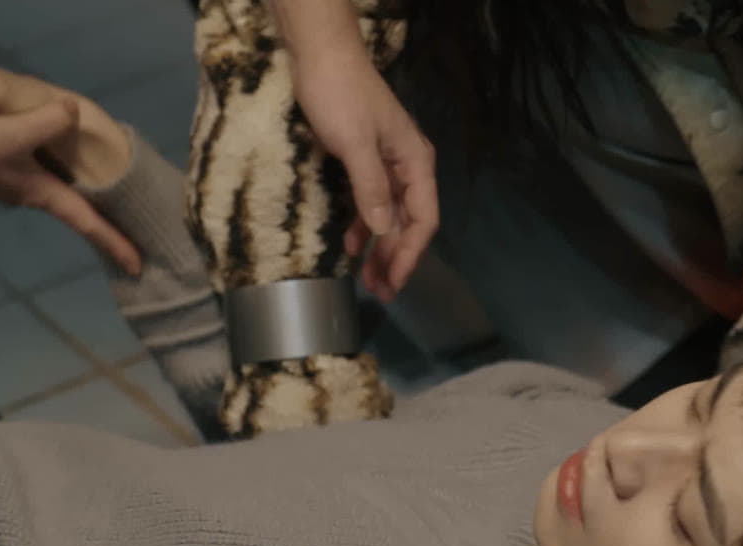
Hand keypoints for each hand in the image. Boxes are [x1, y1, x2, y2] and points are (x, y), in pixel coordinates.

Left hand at [290, 47, 437, 301]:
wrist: (319, 57)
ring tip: (366, 279)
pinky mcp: (363, 162)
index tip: (394, 283)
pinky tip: (348, 245)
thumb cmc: (341, 96)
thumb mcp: (355, 144)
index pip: (423, 220)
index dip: (410, 255)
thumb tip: (384, 231)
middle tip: (379, 292)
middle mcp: (406, 167)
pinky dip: (361, 227)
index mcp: (415, 163)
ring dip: (378, 249)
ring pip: (389, 218)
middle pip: (408, 224)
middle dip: (395, 259)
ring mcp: (385, 165)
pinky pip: (369, 203)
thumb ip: (371, 188)